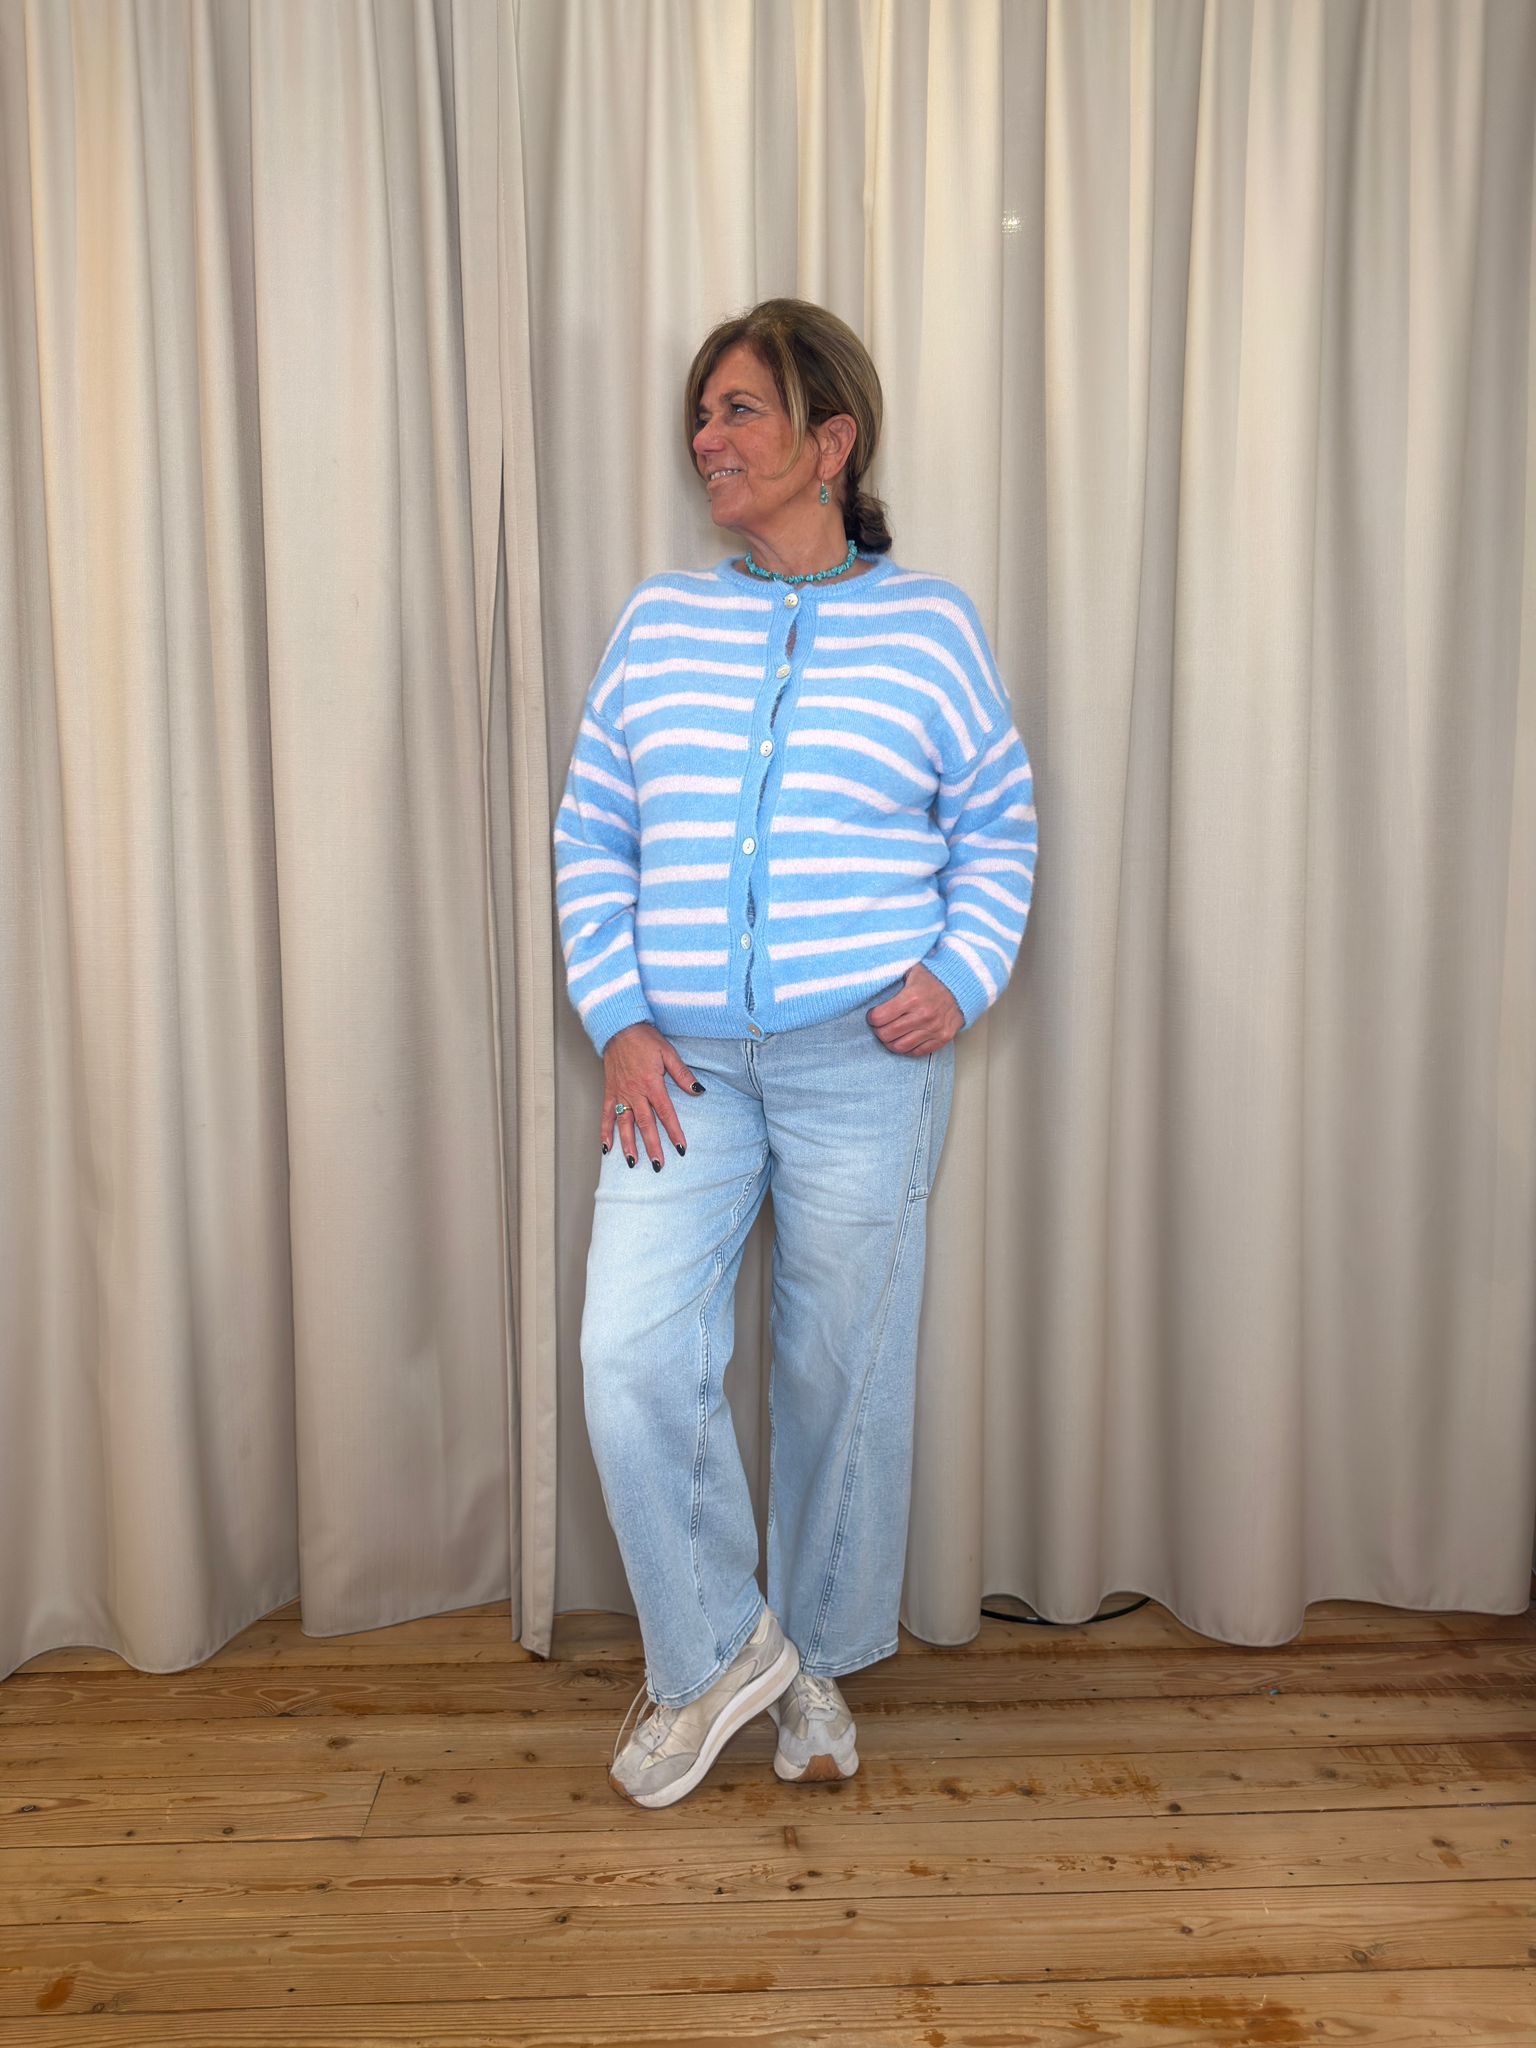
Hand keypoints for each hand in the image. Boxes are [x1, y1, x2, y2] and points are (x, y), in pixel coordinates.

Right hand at [602, 1023, 702, 1168]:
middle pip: (645, 1124)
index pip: (666, 1113)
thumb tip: (698, 1091)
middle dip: (652, 1146)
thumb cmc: (644, 1038)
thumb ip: (682, 1074)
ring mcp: (620, 1093)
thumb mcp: (668, 1053)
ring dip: (628, 1145)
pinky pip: (607, 1114)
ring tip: (633, 1162)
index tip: (680, 1148)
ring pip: (624, 1124)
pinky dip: (605, 1131)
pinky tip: (606, 1147)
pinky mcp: (610, 1091)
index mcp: (652, 1084)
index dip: (674, 1132)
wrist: (619, 1027)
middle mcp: (635, 1092)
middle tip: (658, 1164)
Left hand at [867, 963, 964, 1055]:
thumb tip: (872, 980)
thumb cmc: (935, 977)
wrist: (963, 984)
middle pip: (887, 1034)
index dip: (872, 1017)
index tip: (873, 1015)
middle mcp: (923, 1015)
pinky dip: (908, 1049)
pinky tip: (905, 1039)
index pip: (879, 1017)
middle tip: (880, 1026)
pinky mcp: (942, 1038)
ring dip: (891, 1042)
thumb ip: (893, 976)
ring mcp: (934, 1029)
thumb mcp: (912, 969)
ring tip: (891, 1034)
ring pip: (900, 1047)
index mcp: (912, 997)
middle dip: (878, 1031)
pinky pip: (918, 1052)